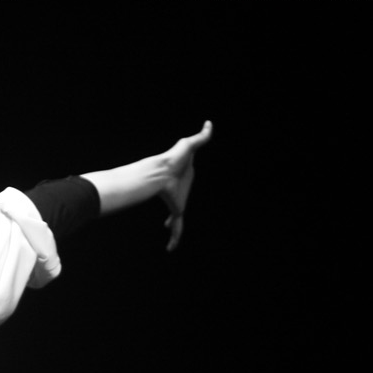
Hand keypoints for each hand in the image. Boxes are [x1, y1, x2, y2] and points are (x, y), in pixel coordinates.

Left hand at [158, 120, 212, 251]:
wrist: (163, 169)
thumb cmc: (174, 158)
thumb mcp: (189, 145)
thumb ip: (201, 136)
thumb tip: (209, 123)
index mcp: (183, 186)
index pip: (180, 195)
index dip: (176, 203)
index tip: (171, 212)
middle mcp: (180, 197)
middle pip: (176, 212)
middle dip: (173, 220)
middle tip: (169, 226)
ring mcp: (177, 205)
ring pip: (177, 224)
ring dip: (175, 235)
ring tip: (171, 246)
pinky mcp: (176, 210)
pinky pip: (177, 227)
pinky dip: (175, 238)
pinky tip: (171, 248)